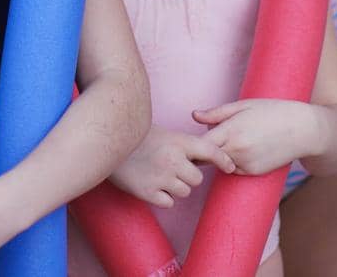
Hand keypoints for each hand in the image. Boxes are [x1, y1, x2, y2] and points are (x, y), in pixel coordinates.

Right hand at [110, 124, 235, 208]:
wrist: (105, 142)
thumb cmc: (137, 137)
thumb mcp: (164, 133)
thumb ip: (184, 145)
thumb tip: (207, 158)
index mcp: (178, 142)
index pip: (210, 152)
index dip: (224, 160)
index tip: (231, 167)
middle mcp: (172, 160)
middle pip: (197, 180)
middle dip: (188, 177)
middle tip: (172, 169)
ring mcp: (160, 177)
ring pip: (184, 192)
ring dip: (175, 188)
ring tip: (158, 175)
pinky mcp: (148, 192)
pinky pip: (168, 202)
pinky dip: (162, 197)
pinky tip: (150, 184)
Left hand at [194, 99, 321, 174]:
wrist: (303, 130)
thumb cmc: (272, 111)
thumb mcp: (244, 105)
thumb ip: (216, 113)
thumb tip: (194, 116)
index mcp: (231, 131)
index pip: (201, 144)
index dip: (192, 143)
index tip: (188, 140)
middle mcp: (237, 151)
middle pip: (207, 157)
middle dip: (202, 152)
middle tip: (201, 143)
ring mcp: (246, 164)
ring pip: (220, 164)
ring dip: (219, 156)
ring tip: (231, 140)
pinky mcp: (254, 172)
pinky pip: (235, 169)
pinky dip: (233, 162)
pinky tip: (244, 148)